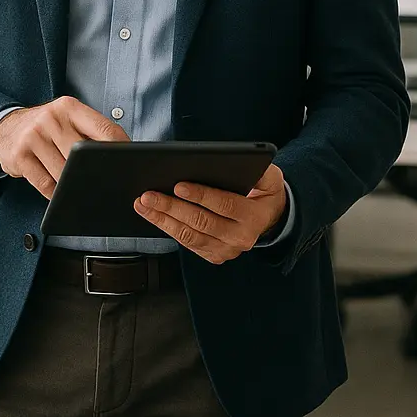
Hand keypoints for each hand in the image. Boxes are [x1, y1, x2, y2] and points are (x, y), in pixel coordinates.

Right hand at [0, 96, 127, 197]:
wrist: (4, 127)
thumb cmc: (44, 126)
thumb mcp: (66, 117)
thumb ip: (89, 130)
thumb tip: (120, 152)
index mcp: (69, 107)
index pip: (104, 129)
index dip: (120, 149)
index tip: (128, 163)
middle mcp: (51, 118)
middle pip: (84, 154)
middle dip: (94, 171)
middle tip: (103, 181)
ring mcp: (33, 136)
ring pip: (64, 172)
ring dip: (73, 183)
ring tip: (77, 185)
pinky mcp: (19, 156)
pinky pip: (45, 183)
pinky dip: (55, 192)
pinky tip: (59, 191)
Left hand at [134, 164, 287, 264]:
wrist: (270, 218)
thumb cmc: (264, 193)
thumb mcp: (271, 177)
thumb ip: (261, 170)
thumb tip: (245, 161)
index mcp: (253, 216)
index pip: (224, 205)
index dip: (201, 195)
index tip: (179, 185)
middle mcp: (240, 237)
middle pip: (201, 222)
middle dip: (172, 207)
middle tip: (149, 195)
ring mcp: (226, 249)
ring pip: (190, 236)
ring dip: (163, 220)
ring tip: (145, 205)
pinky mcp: (214, 255)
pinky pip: (188, 244)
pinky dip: (169, 230)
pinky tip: (155, 216)